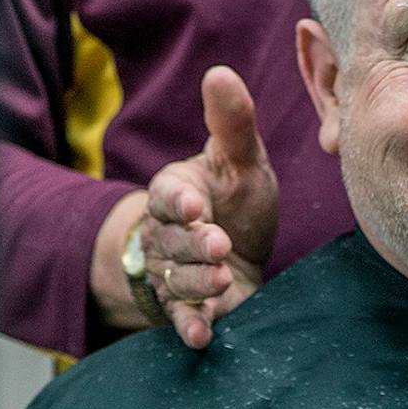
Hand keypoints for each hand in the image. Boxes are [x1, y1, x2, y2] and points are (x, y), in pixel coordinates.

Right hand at [91, 67, 277, 348]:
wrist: (236, 249)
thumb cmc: (237, 196)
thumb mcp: (240, 158)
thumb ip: (232, 122)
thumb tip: (220, 71)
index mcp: (176, 190)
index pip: (167, 193)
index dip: (178, 200)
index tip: (194, 204)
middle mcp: (167, 232)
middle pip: (171, 239)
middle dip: (194, 243)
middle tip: (219, 243)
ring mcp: (174, 273)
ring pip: (176, 278)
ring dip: (197, 282)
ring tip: (221, 278)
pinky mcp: (189, 307)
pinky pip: (181, 318)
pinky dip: (190, 328)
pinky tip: (202, 337)